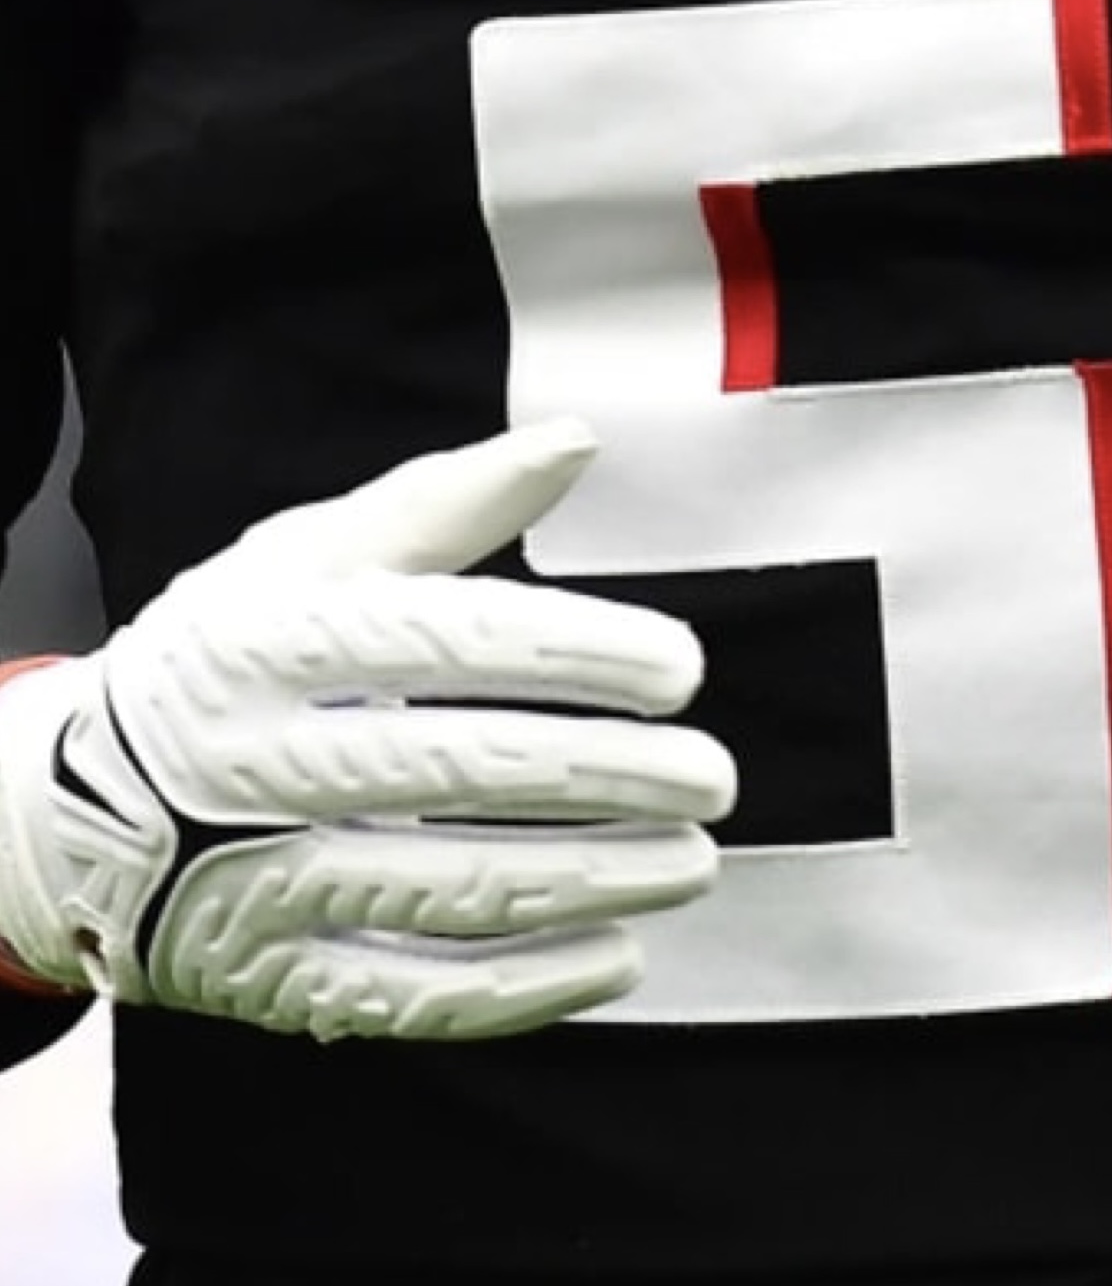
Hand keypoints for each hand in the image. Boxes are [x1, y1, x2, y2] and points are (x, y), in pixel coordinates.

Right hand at [0, 419, 734, 1039]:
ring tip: (695, 859)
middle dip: (606, 775)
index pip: (447, 642)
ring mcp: (253, 889)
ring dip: (591, 880)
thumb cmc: (232, 656)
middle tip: (716, 777)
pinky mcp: (266, 983)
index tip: (684, 669)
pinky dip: (523, 988)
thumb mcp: (308, 557)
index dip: (576, 653)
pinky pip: (409, 998)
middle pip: (457, 770)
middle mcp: (252, 769)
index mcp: (270, 646)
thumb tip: (576, 440)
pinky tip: (617, 953)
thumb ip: (447, 500)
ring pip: (446, 892)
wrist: (69, 815)